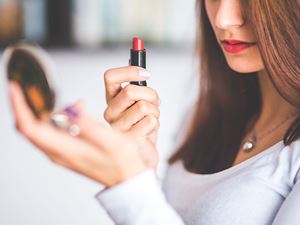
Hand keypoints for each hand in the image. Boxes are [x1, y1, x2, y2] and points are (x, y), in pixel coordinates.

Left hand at [9, 82, 149, 186]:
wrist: (126, 178)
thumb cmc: (122, 162)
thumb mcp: (111, 141)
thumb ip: (89, 126)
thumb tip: (71, 108)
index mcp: (65, 149)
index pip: (30, 127)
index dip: (20, 106)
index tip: (16, 88)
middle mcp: (57, 152)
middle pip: (28, 127)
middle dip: (22, 105)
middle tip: (23, 86)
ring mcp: (60, 152)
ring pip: (37, 129)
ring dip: (35, 110)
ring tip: (41, 93)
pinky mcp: (66, 150)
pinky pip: (49, 132)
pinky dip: (50, 116)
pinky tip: (68, 108)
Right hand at [103, 66, 159, 167]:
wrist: (143, 153)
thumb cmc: (142, 125)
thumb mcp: (140, 101)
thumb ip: (138, 82)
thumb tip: (138, 52)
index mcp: (111, 100)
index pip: (110, 77)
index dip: (129, 71)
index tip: (147, 74)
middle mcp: (110, 112)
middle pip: (131, 91)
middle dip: (151, 95)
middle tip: (154, 103)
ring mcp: (117, 127)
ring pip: (144, 106)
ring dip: (155, 111)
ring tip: (151, 119)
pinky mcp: (128, 140)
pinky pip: (151, 121)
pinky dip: (156, 124)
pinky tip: (149, 131)